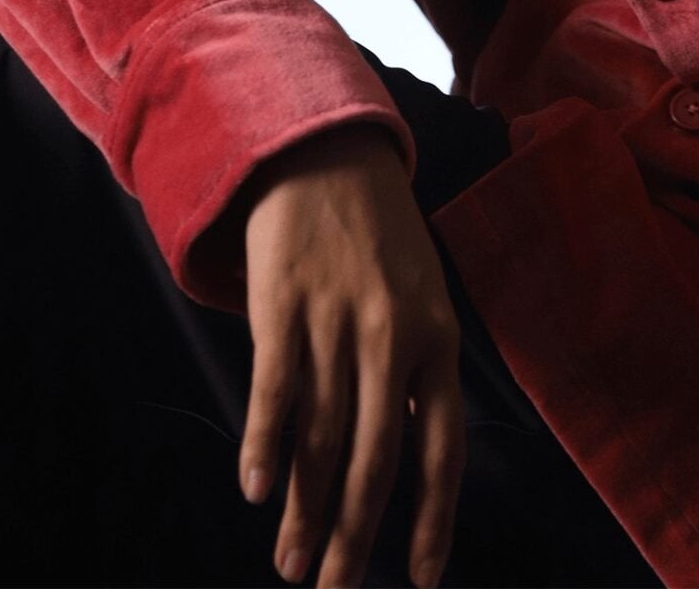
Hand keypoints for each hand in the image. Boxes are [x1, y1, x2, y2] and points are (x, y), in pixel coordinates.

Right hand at [236, 121, 465, 588]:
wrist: (326, 152)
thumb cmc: (377, 236)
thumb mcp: (421, 296)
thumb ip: (415, 372)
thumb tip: (404, 456)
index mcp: (436, 339)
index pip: (441, 450)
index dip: (432, 520)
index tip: (421, 579)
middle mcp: (391, 336)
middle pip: (374, 461)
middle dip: (354, 537)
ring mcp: (335, 320)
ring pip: (322, 438)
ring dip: (304, 510)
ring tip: (291, 565)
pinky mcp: (284, 303)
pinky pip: (276, 389)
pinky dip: (265, 445)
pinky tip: (257, 490)